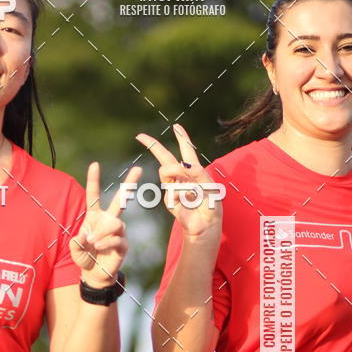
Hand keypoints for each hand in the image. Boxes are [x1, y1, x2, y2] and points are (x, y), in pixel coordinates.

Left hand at [70, 161, 141, 286]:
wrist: (94, 274)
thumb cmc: (84, 257)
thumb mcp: (74, 249)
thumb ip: (76, 242)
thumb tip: (86, 236)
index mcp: (94, 216)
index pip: (94, 195)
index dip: (94, 180)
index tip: (95, 164)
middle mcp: (108, 220)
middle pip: (120, 199)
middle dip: (130, 184)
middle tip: (139, 169)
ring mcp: (117, 232)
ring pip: (116, 223)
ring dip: (103, 232)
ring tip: (93, 242)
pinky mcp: (123, 245)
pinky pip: (118, 239)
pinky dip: (107, 242)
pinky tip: (99, 247)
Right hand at [136, 124, 222, 241]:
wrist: (205, 225)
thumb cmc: (211, 206)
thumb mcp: (210, 187)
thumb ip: (198, 173)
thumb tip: (183, 163)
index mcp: (194, 171)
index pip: (187, 151)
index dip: (181, 138)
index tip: (176, 126)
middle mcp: (181, 177)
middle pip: (165, 158)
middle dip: (153, 146)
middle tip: (140, 136)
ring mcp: (173, 188)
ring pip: (166, 172)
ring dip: (178, 176)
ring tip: (192, 192)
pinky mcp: (169, 199)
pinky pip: (172, 190)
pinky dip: (181, 196)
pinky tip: (188, 204)